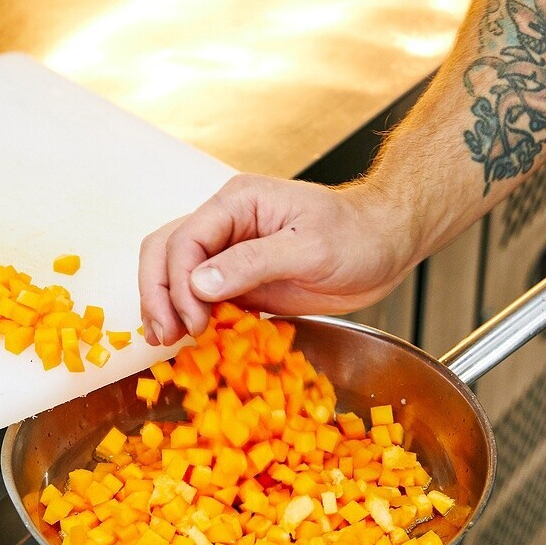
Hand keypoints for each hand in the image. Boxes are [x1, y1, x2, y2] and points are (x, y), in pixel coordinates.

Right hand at [138, 173, 416, 345]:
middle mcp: (225, 222)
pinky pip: (201, 296)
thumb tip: (199, 284)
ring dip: (165, 306)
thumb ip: (254, 263)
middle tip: (166, 337)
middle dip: (158, 294)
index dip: (178, 283)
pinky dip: (188, 316)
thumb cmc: (358, 235)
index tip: (193, 322)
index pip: (185, 240)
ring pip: (175, 273)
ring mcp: (230, 251)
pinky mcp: (241, 280)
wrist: (386, 244)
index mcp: (237, 202)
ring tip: (166, 341)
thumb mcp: (311, 248)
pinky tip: (187, 341)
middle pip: (166, 252)